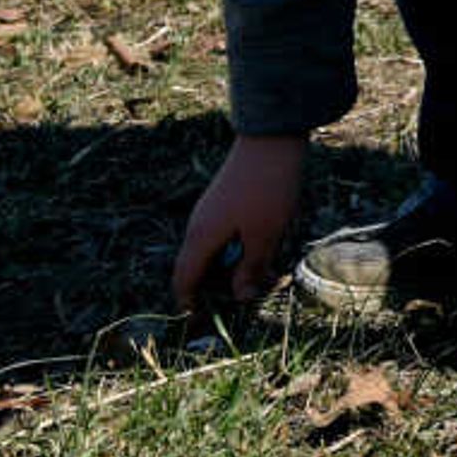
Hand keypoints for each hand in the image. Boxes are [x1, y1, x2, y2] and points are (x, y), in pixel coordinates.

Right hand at [172, 133, 307, 307]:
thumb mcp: (265, 235)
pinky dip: (237, 246)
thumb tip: (238, 297)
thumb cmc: (268, 189)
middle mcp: (198, 225)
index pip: (184, 279)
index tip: (199, 318)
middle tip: (242, 295)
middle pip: (197, 266)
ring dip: (231, 264)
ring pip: (212, 249)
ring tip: (261, 273)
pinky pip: (223, 233)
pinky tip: (262, 246)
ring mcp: (209, 211)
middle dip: (216, 285)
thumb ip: (250, 267)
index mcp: (201, 238)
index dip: (189, 301)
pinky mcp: (223, 200)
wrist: (272, 138)